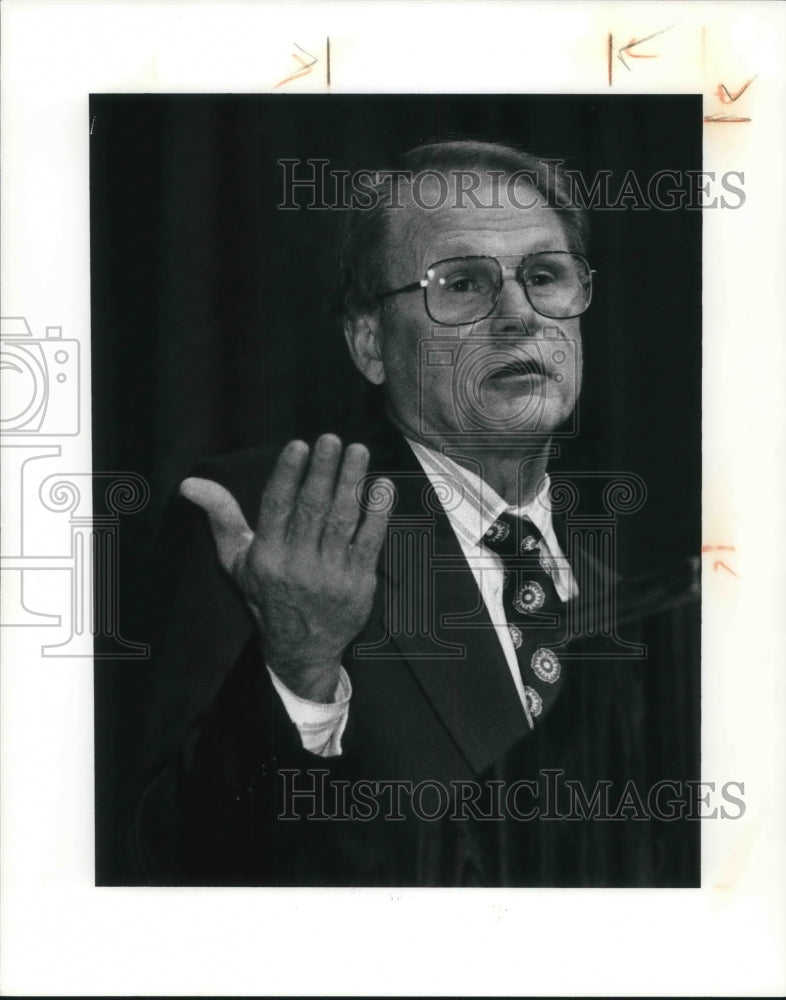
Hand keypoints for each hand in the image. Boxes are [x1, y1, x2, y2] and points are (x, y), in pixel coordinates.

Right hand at [180, 435, 391, 701]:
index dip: (288, 475)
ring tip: (359, 451)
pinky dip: (379, 513)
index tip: (299, 445)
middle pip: (312, 509)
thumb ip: (221, 517)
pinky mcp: (358, 583)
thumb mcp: (236, 561)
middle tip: (333, 439)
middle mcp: (298, 565)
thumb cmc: (266, 594)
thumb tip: (191, 483)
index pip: (276, 507)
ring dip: (352, 483)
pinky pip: (371, 541)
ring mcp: (331, 574)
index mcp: (266, 555)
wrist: (301, 649)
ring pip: (343, 520)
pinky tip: (384, 486)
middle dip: (323, 471)